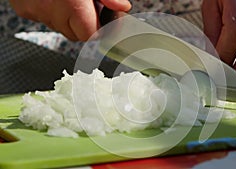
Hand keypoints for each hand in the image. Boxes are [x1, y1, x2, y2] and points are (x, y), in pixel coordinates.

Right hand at [9, 0, 130, 40]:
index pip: (91, 36)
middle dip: (85, 25)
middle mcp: (53, 12)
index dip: (100, 30)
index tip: (106, 24)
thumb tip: (121, 6)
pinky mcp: (24, 10)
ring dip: (67, 19)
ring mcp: (36, 12)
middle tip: (87, 6)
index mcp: (73, 5)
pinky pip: (44, 19)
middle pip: (76, 34)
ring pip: (60, 28)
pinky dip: (51, 12)